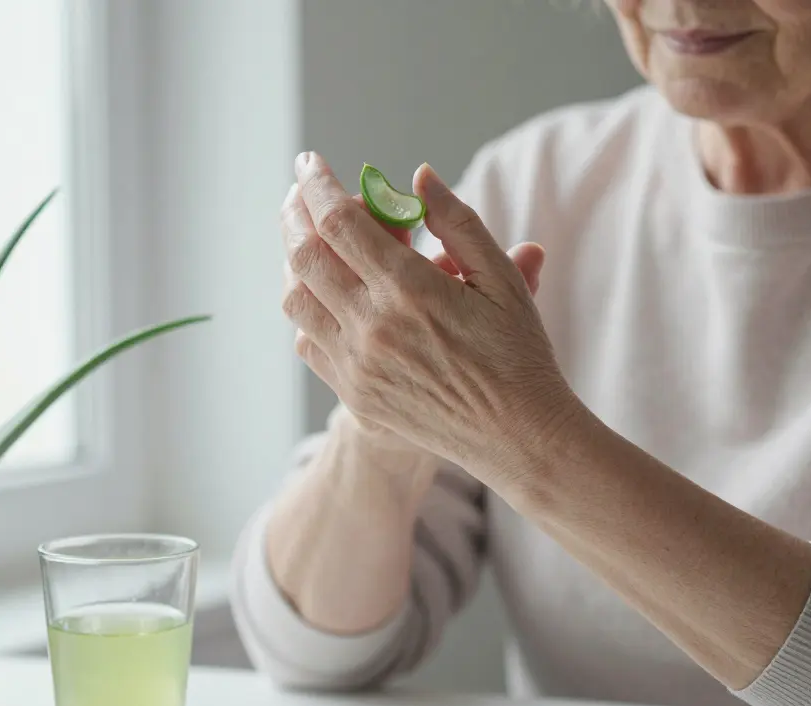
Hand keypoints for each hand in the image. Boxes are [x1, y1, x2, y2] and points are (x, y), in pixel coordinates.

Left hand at [281, 151, 576, 488]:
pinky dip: (308, 308)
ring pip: (296, 299)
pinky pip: (309, 342)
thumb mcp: (500, 280)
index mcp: (410, 289)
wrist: (517, 437)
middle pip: (305, 255)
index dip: (317, 184)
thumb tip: (418, 176)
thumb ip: (457, 222)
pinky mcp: (354, 395)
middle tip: (300, 192)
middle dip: (295, 212)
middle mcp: (373, 327)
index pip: (339, 222)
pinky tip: (323, 292)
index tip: (310, 162)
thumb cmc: (518, 354)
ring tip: (307, 237)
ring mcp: (357, 366)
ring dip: (293, 259)